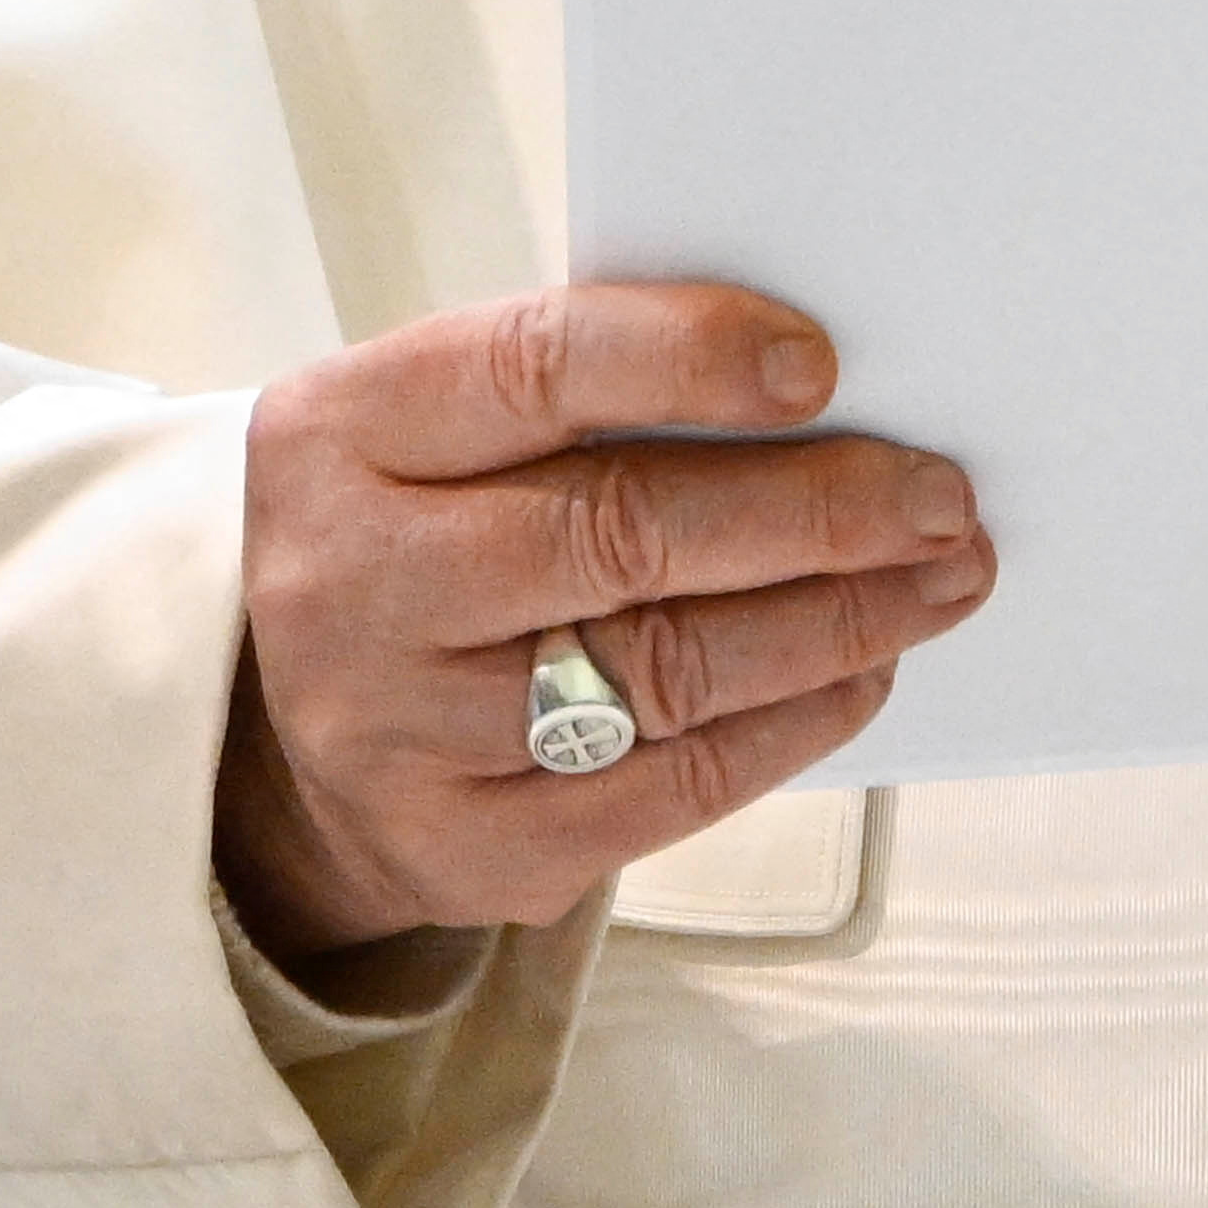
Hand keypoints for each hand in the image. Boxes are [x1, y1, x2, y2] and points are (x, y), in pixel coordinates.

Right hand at [216, 281, 991, 959]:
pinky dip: (794, 722)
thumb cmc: (409, 530)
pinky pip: (673, 786)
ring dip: (839, 620)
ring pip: (668, 669)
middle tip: (943, 496)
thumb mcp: (431, 428)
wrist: (264, 728)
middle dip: (818, 511)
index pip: (532, 369)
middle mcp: (355, 582)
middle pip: (623, 535)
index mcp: (343, 434)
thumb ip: (583, 394)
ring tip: (942, 576)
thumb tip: (818, 387)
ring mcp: (401, 731)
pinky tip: (864, 671)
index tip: (822, 363)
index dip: (687, 358)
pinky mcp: (466, 848)